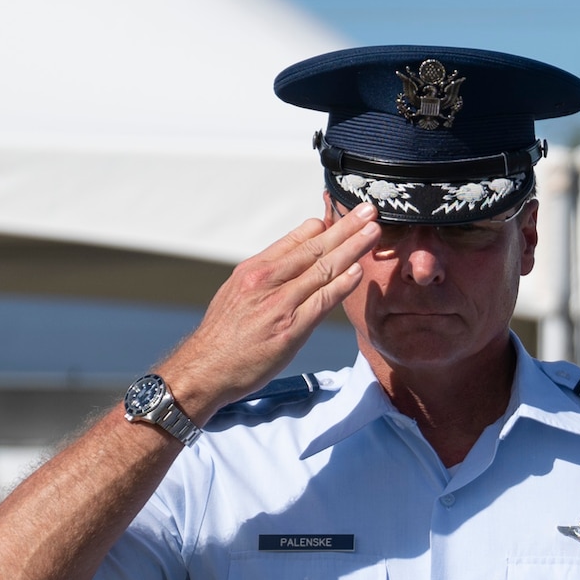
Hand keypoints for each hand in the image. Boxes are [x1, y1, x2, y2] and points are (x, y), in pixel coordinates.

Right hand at [158, 205, 382, 422]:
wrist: (206, 368)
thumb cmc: (224, 337)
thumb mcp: (238, 295)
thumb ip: (266, 279)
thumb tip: (292, 265)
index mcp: (254, 269)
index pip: (295, 240)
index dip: (323, 225)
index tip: (345, 213)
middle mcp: (266, 280)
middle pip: (313, 247)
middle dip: (345, 227)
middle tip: (369, 210)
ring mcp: (279, 304)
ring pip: (322, 269)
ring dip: (352, 248)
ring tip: (373, 232)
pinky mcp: (290, 329)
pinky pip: (322, 301)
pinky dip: (342, 284)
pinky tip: (358, 270)